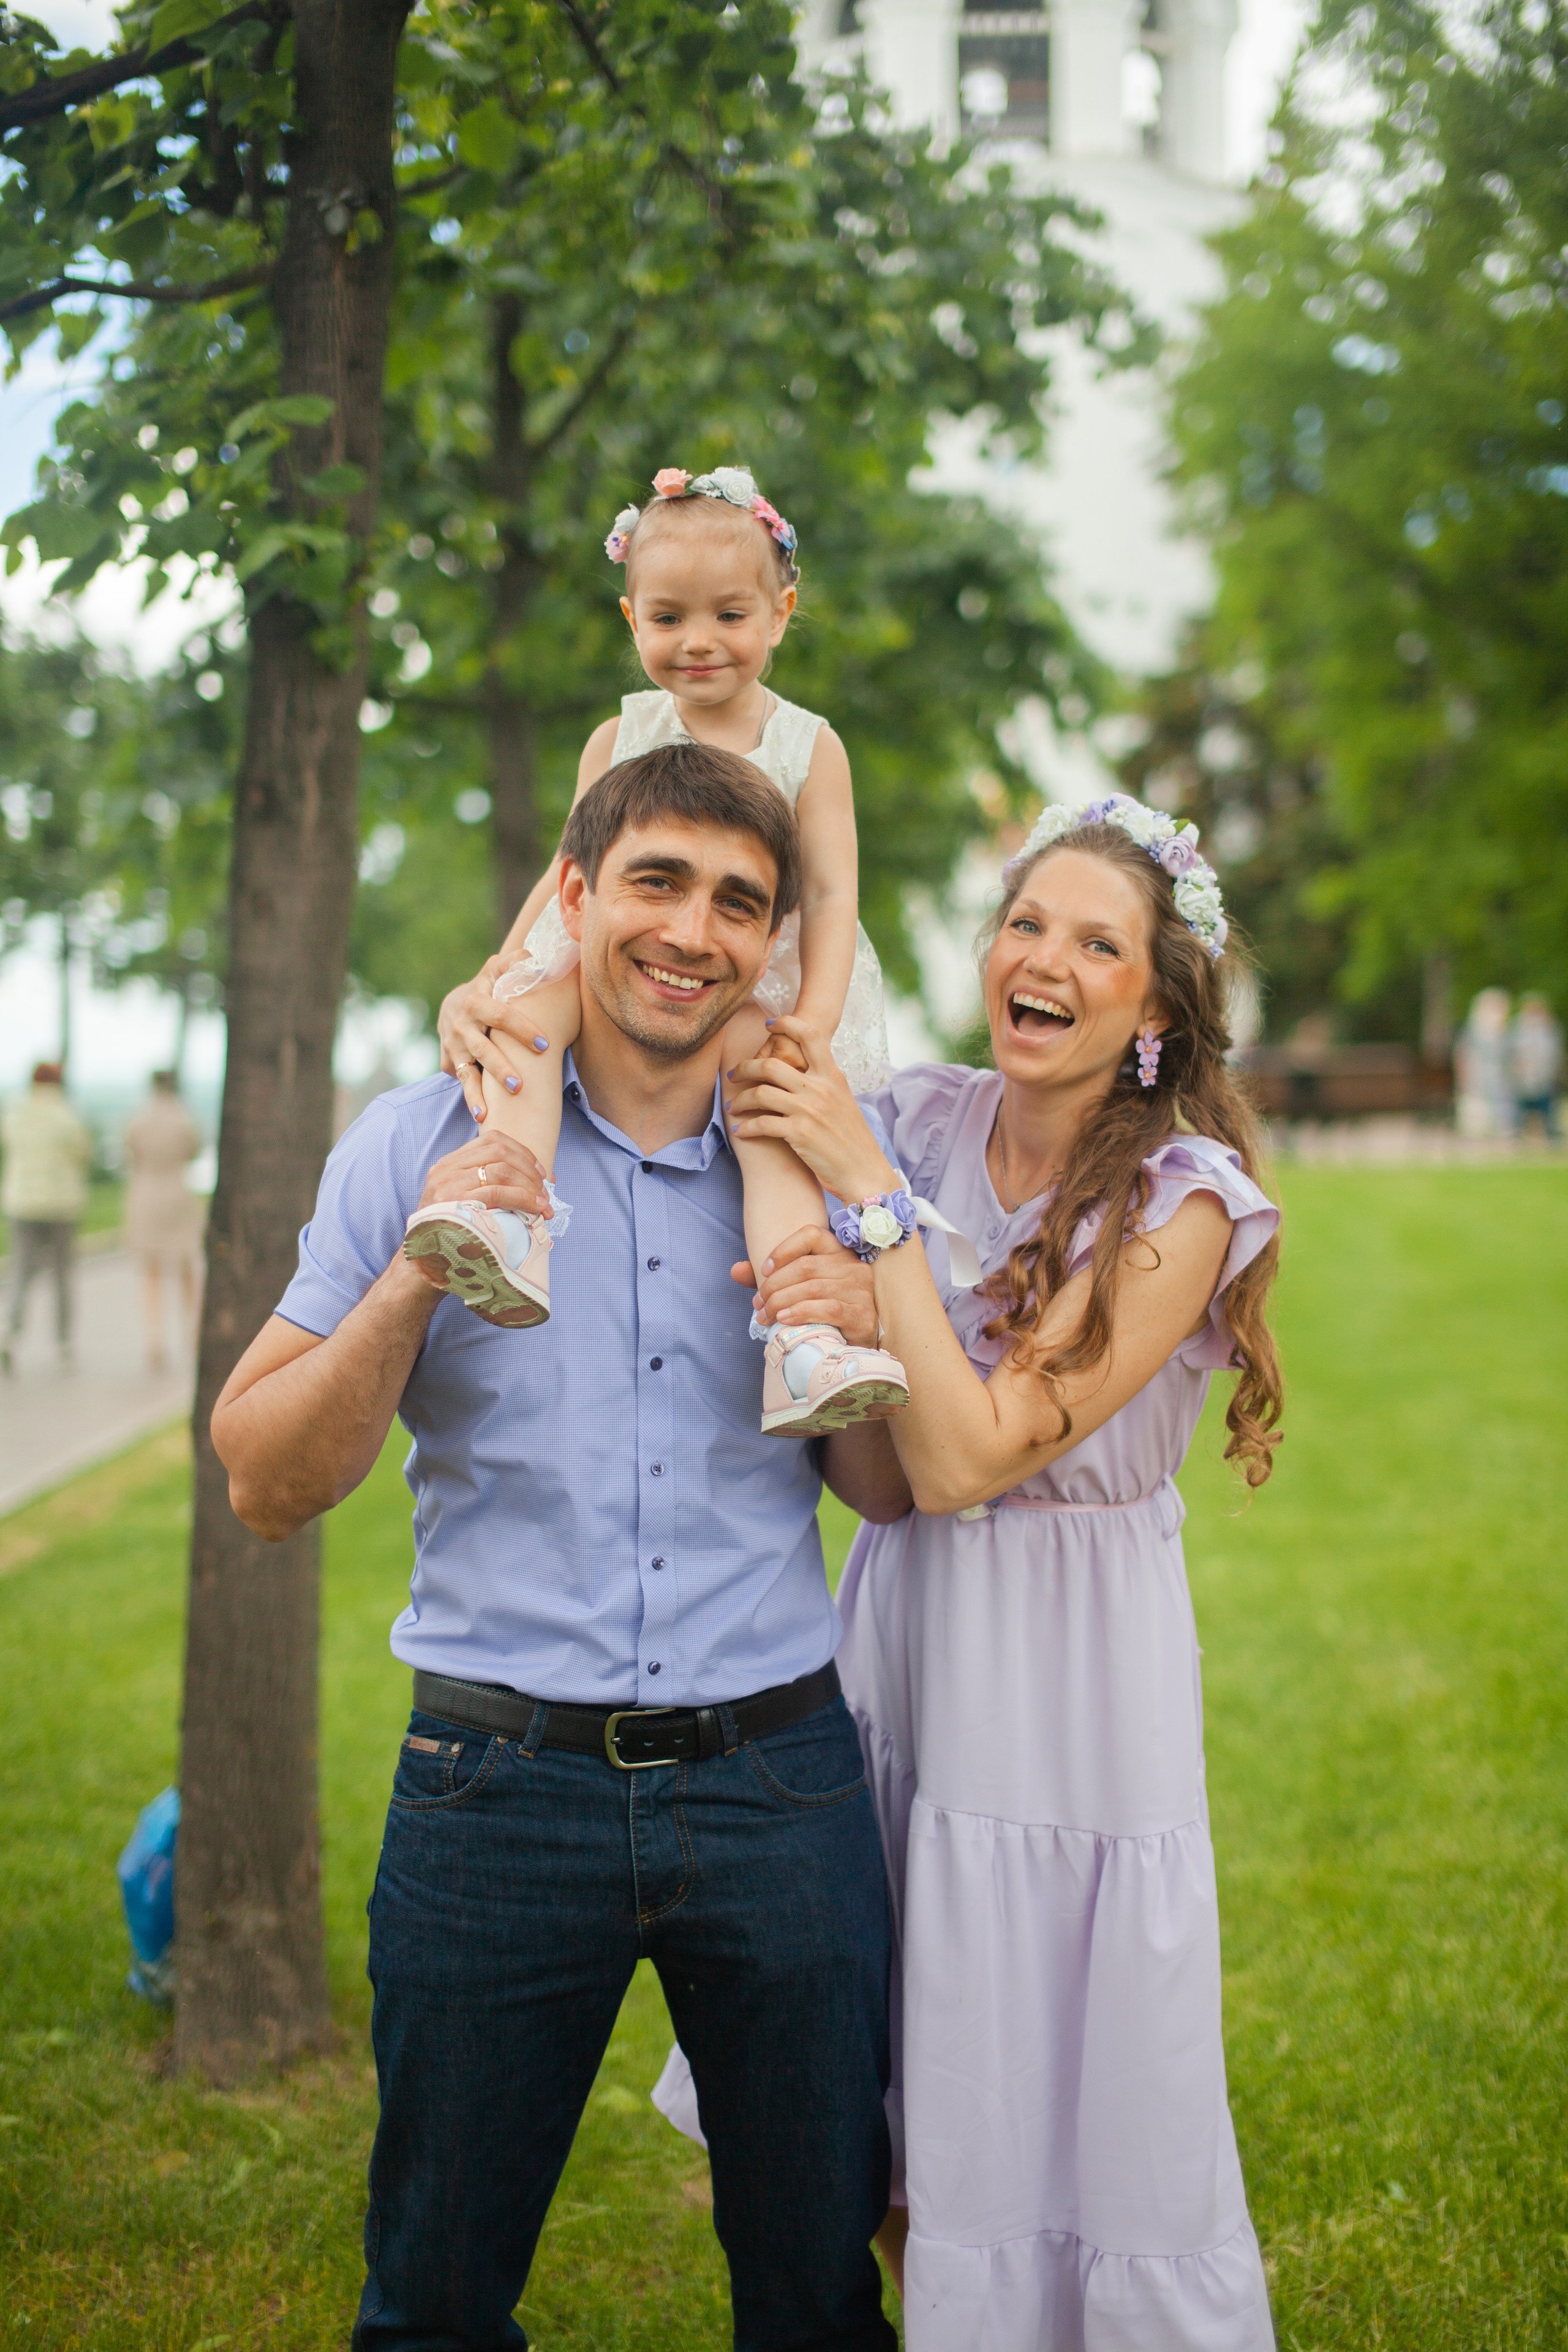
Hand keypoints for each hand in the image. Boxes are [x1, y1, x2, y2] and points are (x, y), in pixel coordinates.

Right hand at [414, 1131, 551, 1259]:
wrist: (422, 1261)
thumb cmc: (451, 1231)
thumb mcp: (465, 1200)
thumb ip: (492, 1184)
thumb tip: (545, 1180)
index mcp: (450, 1163)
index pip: (491, 1140)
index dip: (522, 1152)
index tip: (540, 1172)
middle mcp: (447, 1168)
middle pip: (500, 1151)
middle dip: (529, 1169)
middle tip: (545, 1191)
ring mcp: (448, 1183)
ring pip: (501, 1170)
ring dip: (529, 1186)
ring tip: (544, 1204)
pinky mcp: (454, 1201)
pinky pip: (497, 1192)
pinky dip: (522, 1198)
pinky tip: (535, 1208)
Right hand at [437, 959, 550, 1123]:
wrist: (454, 1002)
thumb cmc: (488, 986)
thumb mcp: (497, 970)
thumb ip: (516, 963)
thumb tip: (538, 960)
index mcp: (477, 1000)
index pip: (501, 1015)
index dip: (522, 1029)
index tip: (544, 1045)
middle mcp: (462, 1024)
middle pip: (482, 1047)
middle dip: (499, 1066)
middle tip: (519, 1085)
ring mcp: (454, 1045)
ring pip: (469, 1069)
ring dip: (481, 1090)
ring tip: (495, 1109)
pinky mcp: (451, 1062)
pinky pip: (462, 1081)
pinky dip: (471, 1099)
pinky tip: (483, 1117)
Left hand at [727, 1015, 894, 1203]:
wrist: (865, 1173)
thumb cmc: (853, 1142)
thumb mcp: (844, 1103)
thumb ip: (825, 1085)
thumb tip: (805, 1073)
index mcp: (833, 1077)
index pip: (810, 1036)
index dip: (787, 1024)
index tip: (769, 1025)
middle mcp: (820, 1089)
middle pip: (771, 1064)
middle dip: (745, 1067)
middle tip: (734, 1075)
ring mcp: (809, 1110)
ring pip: (761, 1092)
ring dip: (739, 1100)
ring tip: (731, 1107)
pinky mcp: (799, 1134)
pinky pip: (761, 1123)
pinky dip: (745, 1127)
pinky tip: (740, 1132)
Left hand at [730, 1225, 879, 1344]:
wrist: (856, 1344)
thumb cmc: (825, 1312)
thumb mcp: (798, 1290)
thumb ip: (770, 1279)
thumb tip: (735, 1270)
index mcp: (838, 1252)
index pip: (811, 1234)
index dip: (783, 1249)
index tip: (763, 1270)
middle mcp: (853, 1266)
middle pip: (806, 1266)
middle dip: (774, 1285)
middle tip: (758, 1303)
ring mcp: (860, 1290)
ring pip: (813, 1288)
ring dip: (781, 1302)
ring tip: (765, 1316)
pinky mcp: (862, 1315)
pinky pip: (828, 1309)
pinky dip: (801, 1313)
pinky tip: (784, 1320)